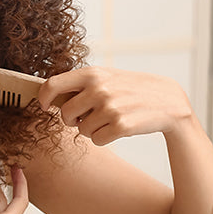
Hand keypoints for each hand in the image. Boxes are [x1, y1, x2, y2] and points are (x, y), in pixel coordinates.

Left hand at [38, 66, 195, 145]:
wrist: (168, 101)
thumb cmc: (131, 89)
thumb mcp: (107, 76)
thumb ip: (80, 84)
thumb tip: (48, 96)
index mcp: (92, 73)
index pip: (52, 85)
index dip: (43, 99)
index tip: (45, 106)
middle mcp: (99, 89)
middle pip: (65, 115)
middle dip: (73, 120)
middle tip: (88, 116)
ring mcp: (110, 107)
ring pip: (81, 131)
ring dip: (92, 130)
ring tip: (110, 119)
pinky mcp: (121, 126)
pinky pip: (97, 140)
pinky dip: (104, 138)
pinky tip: (118, 127)